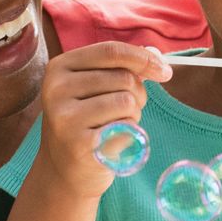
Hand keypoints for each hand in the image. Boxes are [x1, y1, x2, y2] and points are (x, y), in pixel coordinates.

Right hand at [37, 41, 171, 198]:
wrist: (64, 169)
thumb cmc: (86, 122)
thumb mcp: (93, 88)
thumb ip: (121, 67)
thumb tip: (155, 55)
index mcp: (60, 68)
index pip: (111, 51)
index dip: (144, 58)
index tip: (164, 71)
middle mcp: (57, 90)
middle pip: (124, 77)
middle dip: (137, 94)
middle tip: (125, 111)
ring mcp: (65, 117)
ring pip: (127, 101)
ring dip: (133, 115)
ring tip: (115, 125)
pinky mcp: (79, 143)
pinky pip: (126, 127)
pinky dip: (128, 133)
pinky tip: (111, 141)